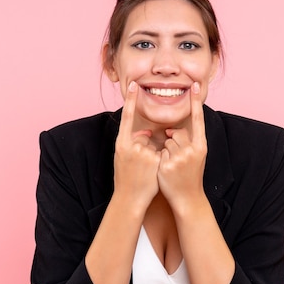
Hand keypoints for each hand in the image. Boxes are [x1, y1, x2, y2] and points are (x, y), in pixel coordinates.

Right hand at [113, 82, 160, 207]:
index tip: (134, 84)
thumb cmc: (127, 178)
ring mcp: (142, 153)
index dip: (130, 100)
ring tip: (145, 173)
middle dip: (146, 148)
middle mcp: (130, 146)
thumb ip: (133, 142)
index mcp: (121, 143)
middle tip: (139, 167)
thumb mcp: (123, 158)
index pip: (126, 117)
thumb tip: (146, 133)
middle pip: (144, 136)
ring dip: (154, 156)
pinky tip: (153, 174)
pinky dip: (161, 162)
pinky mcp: (154, 161)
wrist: (129, 199)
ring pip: (154, 146)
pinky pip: (162, 154)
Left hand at [157, 82, 207, 205]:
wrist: (188, 198)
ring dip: (166, 151)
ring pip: (167, 142)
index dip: (196, 102)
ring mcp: (180, 158)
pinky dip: (160, 160)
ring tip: (173, 167)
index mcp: (202, 146)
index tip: (194, 85)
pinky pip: (160, 152)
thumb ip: (188, 141)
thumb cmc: (190, 176)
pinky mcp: (168, 165)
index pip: (198, 120)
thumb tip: (171, 130)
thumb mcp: (196, 157)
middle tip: (179, 159)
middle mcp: (193, 150)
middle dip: (173, 141)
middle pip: (177, 133)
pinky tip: (166, 171)